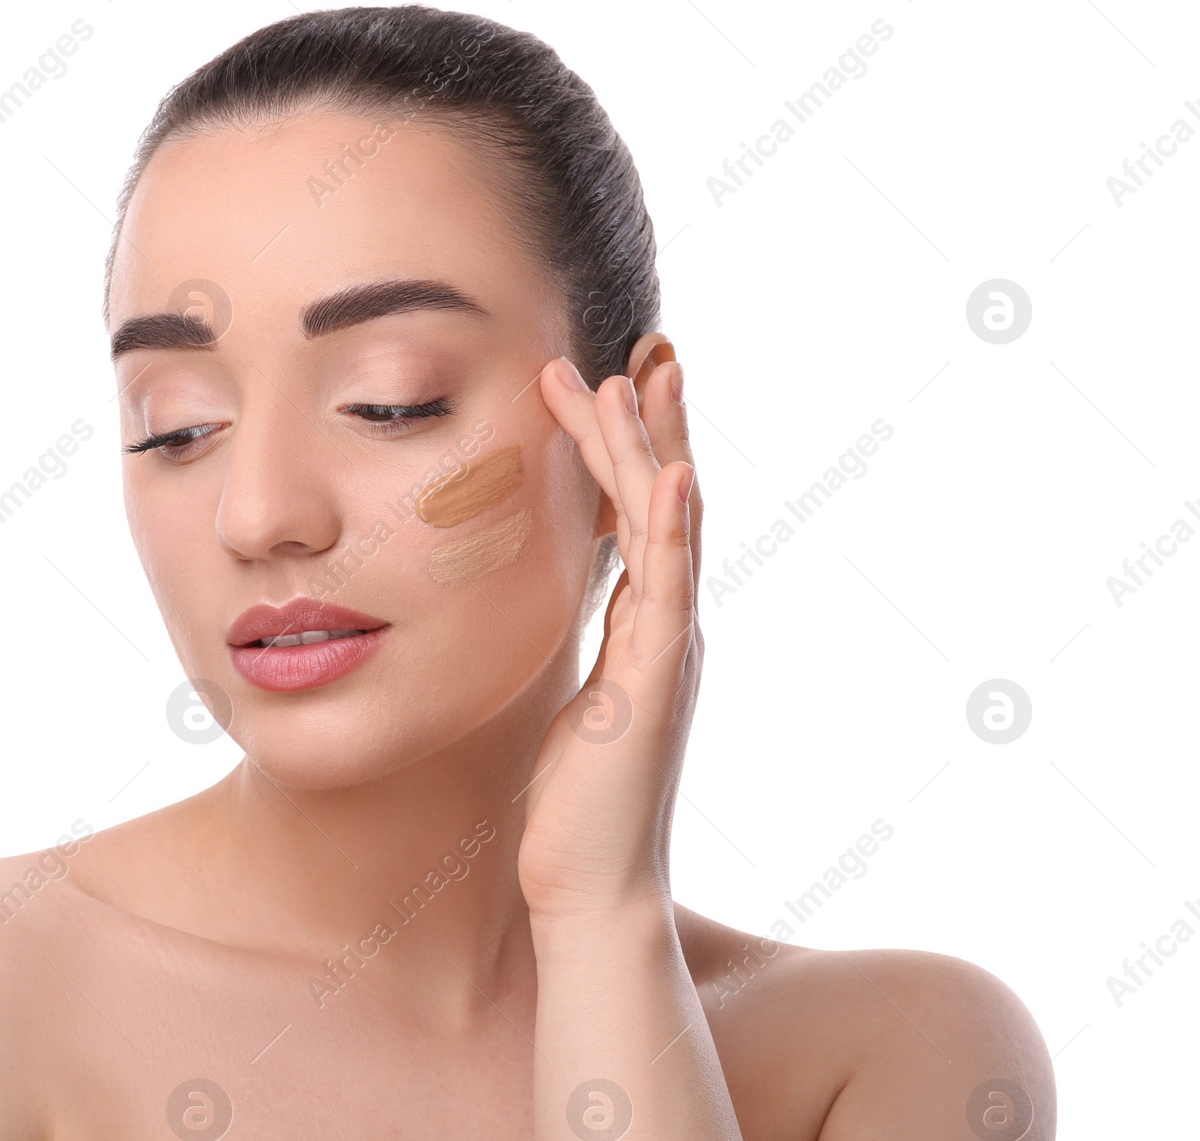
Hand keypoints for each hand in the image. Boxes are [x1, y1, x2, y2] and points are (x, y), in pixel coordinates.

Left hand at [517, 342, 704, 921]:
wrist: (591, 887)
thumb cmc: (575, 804)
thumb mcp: (573, 705)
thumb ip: (584, 655)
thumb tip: (563, 620)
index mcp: (644, 630)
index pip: (640, 519)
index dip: (630, 450)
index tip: (608, 387)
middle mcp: (668, 629)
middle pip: (664, 504)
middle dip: (649, 426)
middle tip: (637, 353)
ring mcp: (671, 652)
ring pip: (668, 529)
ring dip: (652, 451)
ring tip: (633, 380)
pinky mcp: (659, 684)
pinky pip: (671, 592)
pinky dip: (676, 531)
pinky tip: (674, 477)